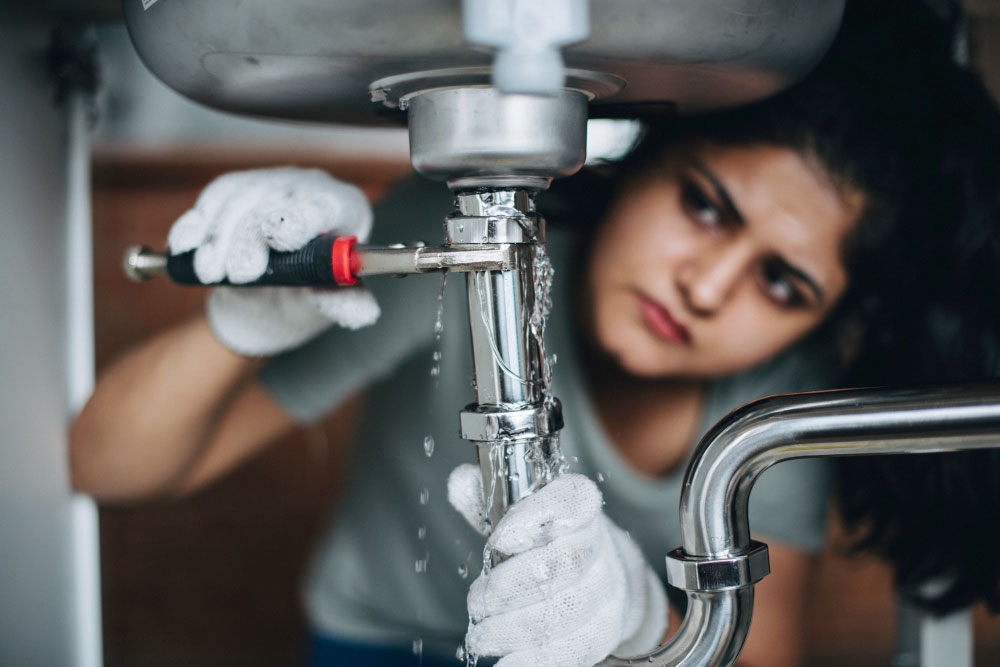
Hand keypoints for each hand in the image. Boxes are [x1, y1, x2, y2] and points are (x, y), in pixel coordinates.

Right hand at [167, 167, 379, 355]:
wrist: (268, 302)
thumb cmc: (307, 297)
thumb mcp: (326, 305)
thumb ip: (343, 304)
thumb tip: (361, 311)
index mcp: (344, 208)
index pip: (324, 205)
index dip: (300, 219)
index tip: (277, 239)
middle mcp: (309, 187)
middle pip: (274, 202)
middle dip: (250, 238)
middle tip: (237, 273)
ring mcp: (272, 183)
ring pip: (239, 199)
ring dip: (219, 237)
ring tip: (210, 271)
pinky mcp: (238, 189)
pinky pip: (215, 198)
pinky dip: (197, 223)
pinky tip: (187, 245)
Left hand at [448, 465, 667, 666]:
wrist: (604, 575)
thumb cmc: (547, 538)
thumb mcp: (518, 510)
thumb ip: (487, 497)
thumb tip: (460, 483)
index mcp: (578, 503)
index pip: (569, 502)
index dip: (533, 518)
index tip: (499, 540)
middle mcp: (599, 545)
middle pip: (558, 566)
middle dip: (507, 588)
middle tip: (478, 600)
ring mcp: (606, 591)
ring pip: (561, 613)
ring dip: (510, 629)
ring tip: (481, 635)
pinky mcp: (602, 632)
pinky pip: (570, 650)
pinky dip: (532, 661)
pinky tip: (505, 663)